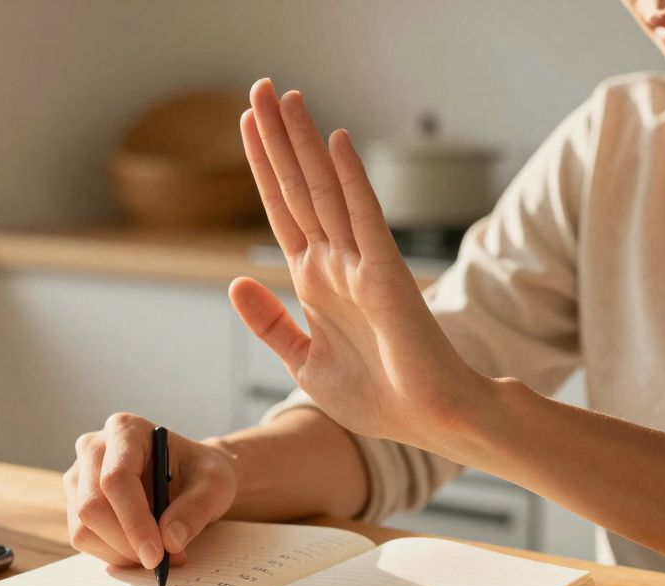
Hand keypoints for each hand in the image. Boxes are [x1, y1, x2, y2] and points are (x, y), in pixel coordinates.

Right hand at [63, 413, 235, 567]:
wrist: (189, 477)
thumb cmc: (200, 473)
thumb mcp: (216, 484)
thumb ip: (197, 508)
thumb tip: (170, 540)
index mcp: (126, 430)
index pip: (116, 478)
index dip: (134, 520)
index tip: (157, 555)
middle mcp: (93, 448)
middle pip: (92, 506)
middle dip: (126, 543)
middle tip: (162, 561)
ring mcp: (80, 476)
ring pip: (83, 529)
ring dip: (121, 553)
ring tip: (160, 554)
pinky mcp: (76, 503)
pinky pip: (85, 539)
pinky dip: (114, 555)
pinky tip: (142, 550)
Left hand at [230, 79, 490, 450]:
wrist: (430, 422)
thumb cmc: (377, 397)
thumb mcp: (304, 362)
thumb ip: (270, 323)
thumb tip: (234, 280)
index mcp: (314, 281)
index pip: (281, 210)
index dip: (262, 166)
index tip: (244, 123)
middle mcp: (336, 263)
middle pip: (298, 187)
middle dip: (276, 138)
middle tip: (258, 85)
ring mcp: (361, 264)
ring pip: (326, 191)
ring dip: (303, 143)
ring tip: (284, 98)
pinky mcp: (387, 275)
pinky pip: (364, 218)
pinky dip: (351, 179)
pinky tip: (335, 141)